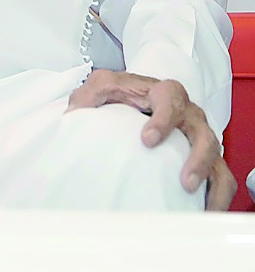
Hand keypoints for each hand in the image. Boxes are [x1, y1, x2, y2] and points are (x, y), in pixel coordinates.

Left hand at [68, 69, 235, 209]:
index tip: (147, 139)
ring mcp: (199, 135)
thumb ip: (89, 93)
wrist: (141, 96)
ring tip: (191, 196)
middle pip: (204, 134)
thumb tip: (73, 114)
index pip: (171, 101)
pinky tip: (205, 209)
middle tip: (184, 180)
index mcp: (165, 93)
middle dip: (197, 158)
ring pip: (216, 157)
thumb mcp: (104, 85)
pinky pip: (221, 176)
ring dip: (208, 178)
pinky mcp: (205, 156)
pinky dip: (218, 194)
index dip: (163, 120)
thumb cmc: (125, 92)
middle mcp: (189, 114)